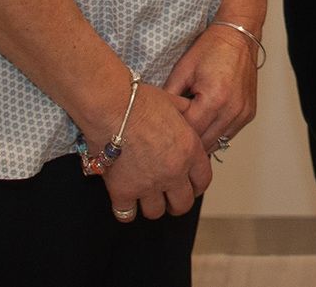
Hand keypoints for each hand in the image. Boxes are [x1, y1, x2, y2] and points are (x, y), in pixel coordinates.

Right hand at [98, 83, 212, 222]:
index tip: (190, 186)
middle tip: (168, 196)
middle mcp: (173, 172)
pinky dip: (126, 210)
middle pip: (182, 204)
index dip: (197, 186)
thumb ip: (186, 116)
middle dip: (176, 202)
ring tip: (145, 196)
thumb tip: (189, 115)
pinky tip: (124, 200)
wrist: (112, 107)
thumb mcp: (174, 103)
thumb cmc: (140, 101)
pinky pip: (127, 214)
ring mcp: (148, 185)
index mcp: (189, 150)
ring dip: (151, 205)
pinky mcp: (123, 191)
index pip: (203, 181)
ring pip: (156, 212)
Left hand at [166, 21, 260, 153]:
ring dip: (201, 141)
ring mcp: (243, 114)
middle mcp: (233, 110)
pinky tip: (203, 124)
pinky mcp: (249, 114)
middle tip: (172, 136)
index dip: (174, 133)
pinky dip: (214, 134)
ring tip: (187, 132)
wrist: (238, 36)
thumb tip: (159, 120)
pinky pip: (228, 135)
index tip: (163, 130)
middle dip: (187, 141)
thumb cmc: (211, 49)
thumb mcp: (182, 71)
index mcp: (215, 99)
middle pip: (203, 143)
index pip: (189, 132)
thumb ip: (169, 99)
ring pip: (217, 144)